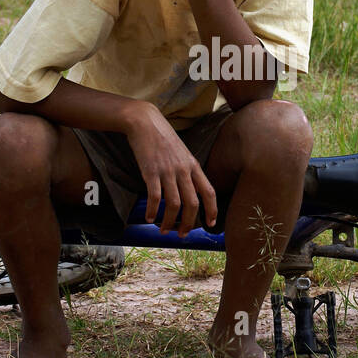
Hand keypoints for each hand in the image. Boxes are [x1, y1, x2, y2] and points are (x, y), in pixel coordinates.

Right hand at [125, 104, 218, 235]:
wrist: (145, 122)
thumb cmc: (163, 138)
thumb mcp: (182, 153)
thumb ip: (187, 170)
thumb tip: (188, 191)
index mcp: (193, 166)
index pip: (209, 192)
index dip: (212, 210)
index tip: (210, 224)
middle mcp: (183, 170)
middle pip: (192, 204)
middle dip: (188, 223)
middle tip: (182, 234)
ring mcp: (167, 171)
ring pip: (174, 204)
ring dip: (169, 222)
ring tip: (163, 230)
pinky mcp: (151, 171)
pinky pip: (154, 197)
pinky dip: (152, 211)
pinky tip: (149, 217)